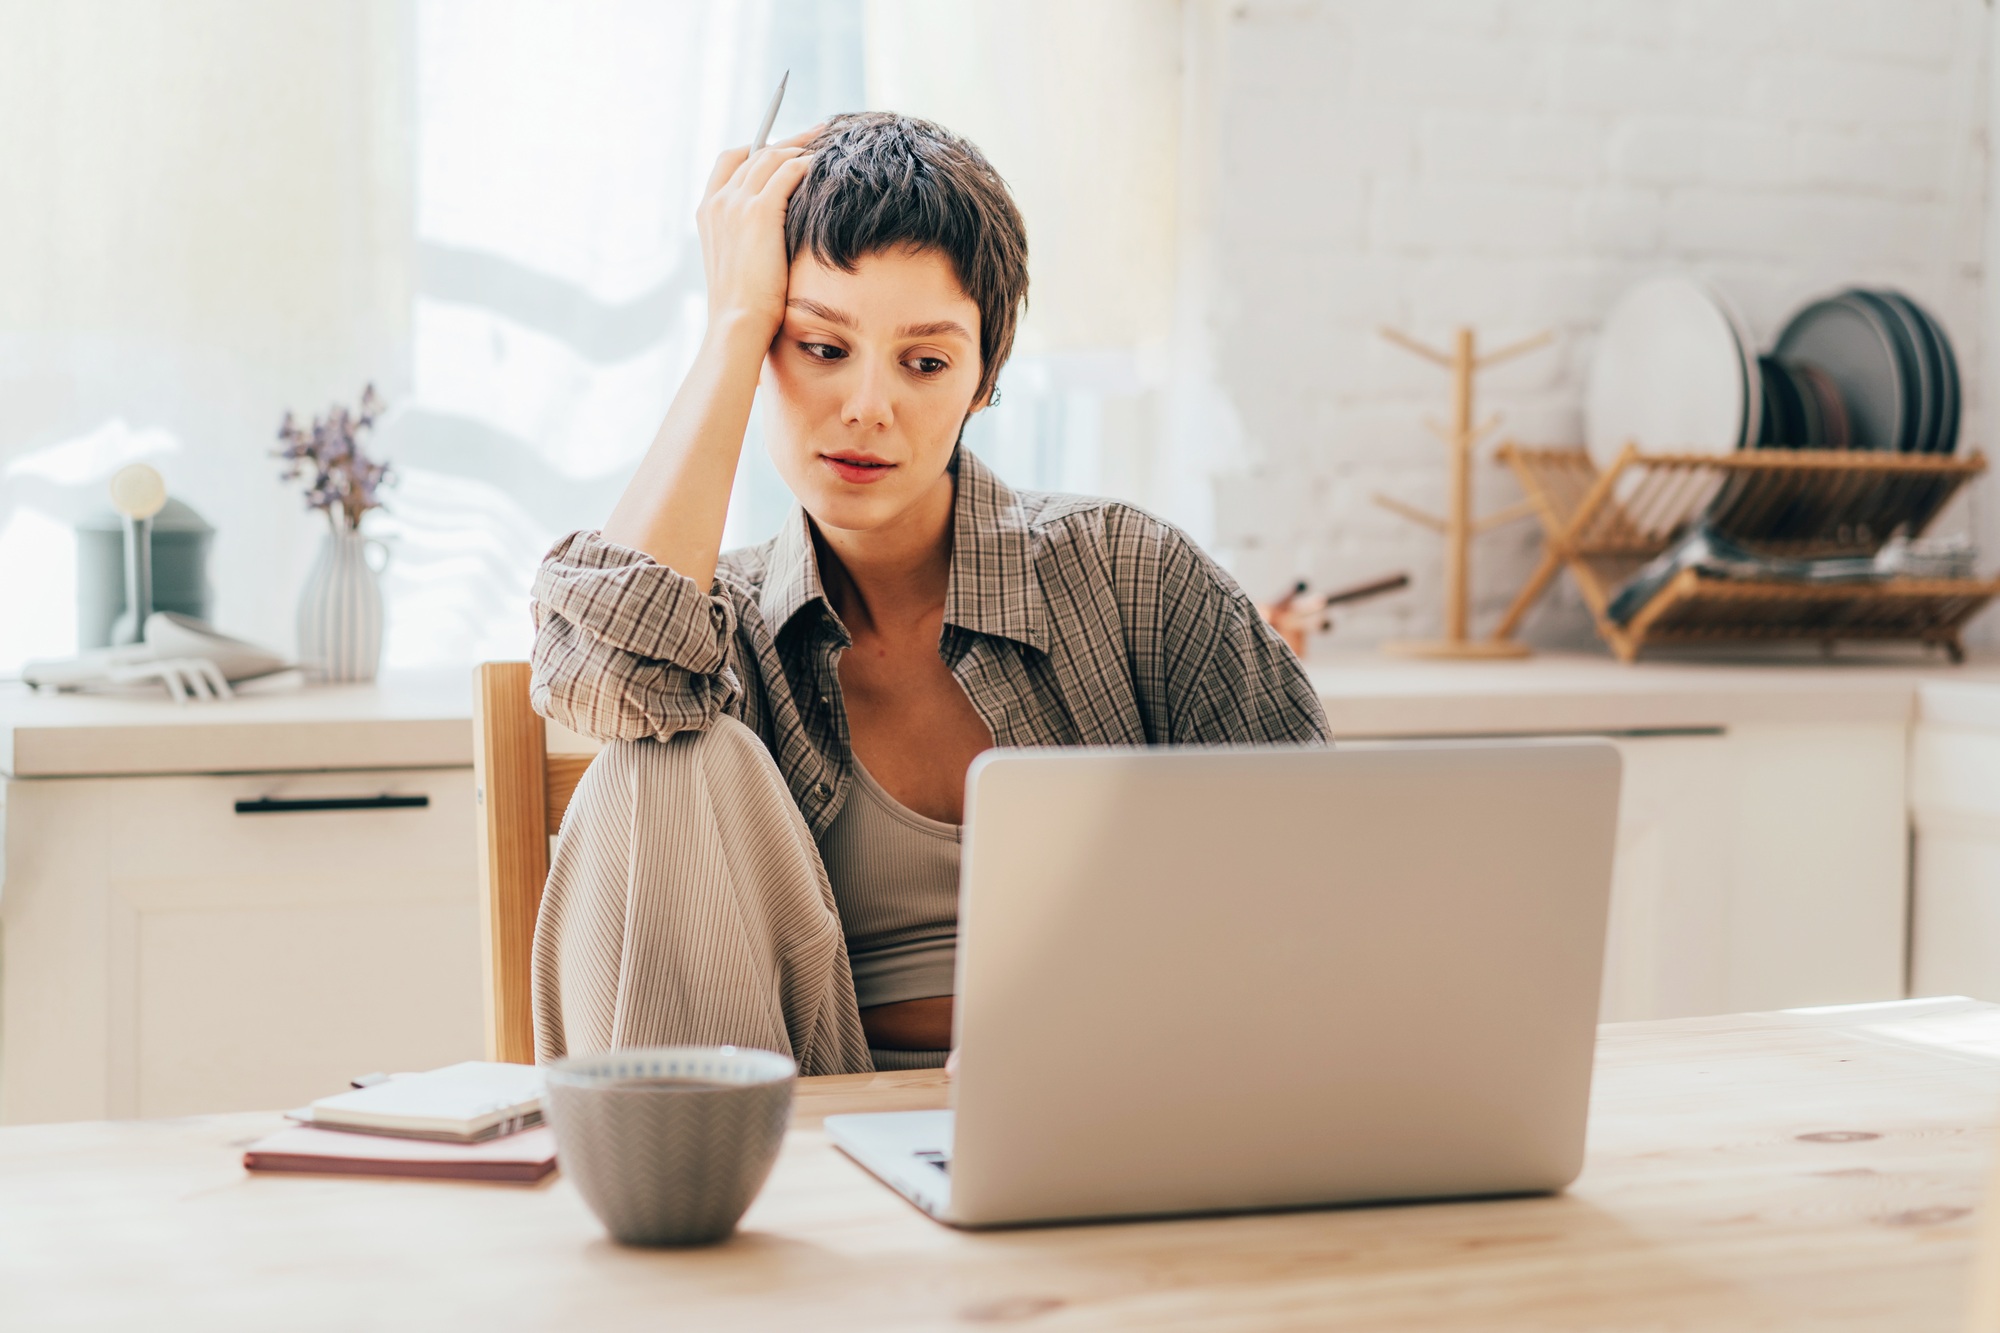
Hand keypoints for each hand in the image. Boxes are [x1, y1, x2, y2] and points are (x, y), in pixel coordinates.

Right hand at [696, 126, 820, 342]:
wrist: (738, 323)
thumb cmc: (744, 306)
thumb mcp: (739, 263)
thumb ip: (748, 237)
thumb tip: (774, 233)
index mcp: (707, 212)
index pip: (729, 161)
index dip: (757, 149)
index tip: (782, 147)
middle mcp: (717, 201)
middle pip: (754, 153)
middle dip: (787, 140)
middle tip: (816, 133)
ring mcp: (735, 204)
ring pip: (771, 157)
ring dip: (800, 148)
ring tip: (827, 147)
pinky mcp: (759, 212)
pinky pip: (788, 171)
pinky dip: (806, 164)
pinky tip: (824, 166)